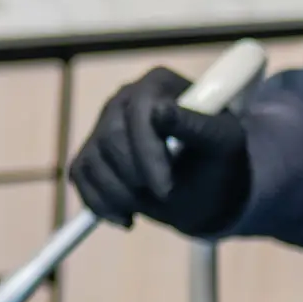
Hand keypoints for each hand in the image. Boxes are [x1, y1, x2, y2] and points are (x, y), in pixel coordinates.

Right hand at [67, 67, 252, 234]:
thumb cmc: (219, 160)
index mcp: (158, 85)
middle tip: (163, 198)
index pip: (139, 111)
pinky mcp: (91, 151)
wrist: (206, 186)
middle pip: (110, 137)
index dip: (148, 153)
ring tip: (149, 206)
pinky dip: (100, 204)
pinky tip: (127, 216)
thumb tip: (161, 111)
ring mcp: (103, 124)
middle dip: (134, 177)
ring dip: (119, 194)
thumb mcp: (223, 144)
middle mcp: (125, 97)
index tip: (166, 189)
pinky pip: (80, 176)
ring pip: (92, 160)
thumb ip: (195, 125)